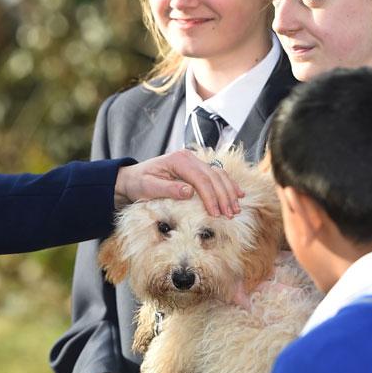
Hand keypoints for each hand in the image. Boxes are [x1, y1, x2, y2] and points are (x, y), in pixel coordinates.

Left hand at [115, 149, 241, 216]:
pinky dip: (228, 185)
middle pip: (213, 176)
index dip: (211, 196)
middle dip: (223, 197)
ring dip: (229, 192)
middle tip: (230, 215)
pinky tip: (238, 195)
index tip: (216, 213)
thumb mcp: (148, 187)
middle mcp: (189, 158)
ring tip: (236, 209)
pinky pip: (216, 175)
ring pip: (218, 175)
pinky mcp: (196, 169)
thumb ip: (168, 189)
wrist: (133, 178)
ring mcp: (194, 162)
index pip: (200, 179)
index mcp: (178, 160)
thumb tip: (189, 192)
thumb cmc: (139, 182)